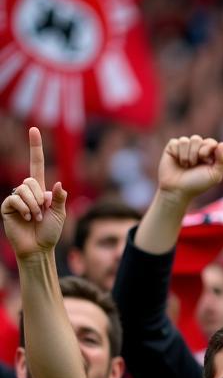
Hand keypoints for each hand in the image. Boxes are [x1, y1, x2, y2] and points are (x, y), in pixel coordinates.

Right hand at [1, 128, 66, 259]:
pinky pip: (15, 199)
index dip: (35, 147)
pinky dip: (25, 209)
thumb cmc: (50, 232)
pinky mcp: (7, 207)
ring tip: (36, 218)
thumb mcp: (60, 214)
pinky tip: (28, 219)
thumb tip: (57, 184)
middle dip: (40, 197)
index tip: (34, 129)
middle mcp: (27, 191)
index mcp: (40, 190)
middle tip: (43, 212)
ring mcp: (16, 198)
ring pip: (24, 189)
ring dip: (34, 205)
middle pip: (30, 180)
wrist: (38, 248)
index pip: (36, 164)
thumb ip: (60, 199)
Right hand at [156, 136, 222, 201]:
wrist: (178, 190)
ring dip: (187, 156)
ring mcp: (184, 147)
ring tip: (186, 166)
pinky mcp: (172, 147)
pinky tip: (178, 162)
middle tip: (194, 165)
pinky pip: (175, 142)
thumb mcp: (215, 175)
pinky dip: (178, 154)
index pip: (211, 142)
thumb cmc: (197, 183)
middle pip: (197, 139)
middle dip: (196, 154)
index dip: (207, 149)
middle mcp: (196, 148)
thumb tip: (222, 143)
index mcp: (209, 153)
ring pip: (185, 140)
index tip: (205, 161)